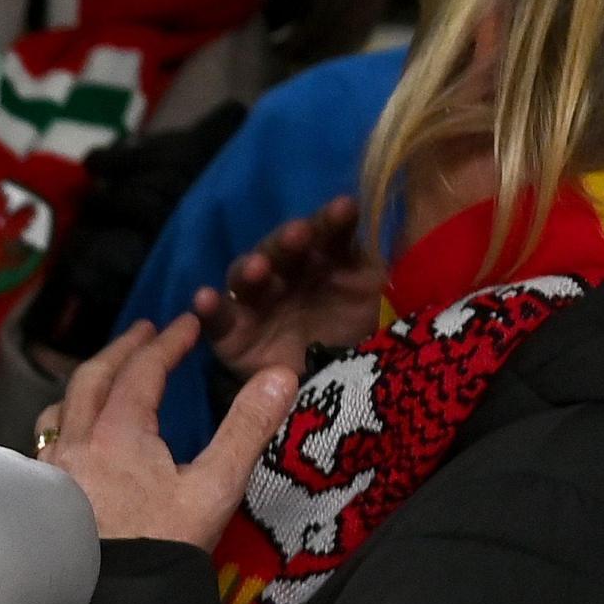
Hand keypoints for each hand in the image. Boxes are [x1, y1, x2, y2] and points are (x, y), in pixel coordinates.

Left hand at [37, 317, 295, 549]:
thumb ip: (246, 429)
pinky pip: (46, 443)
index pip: (142, 371)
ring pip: (60, 410)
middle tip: (145, 331)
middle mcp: (75, 442)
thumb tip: (281, 375)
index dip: (167, 343)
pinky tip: (74, 441)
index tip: (188, 323)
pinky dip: (64, 423)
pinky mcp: (42, 499)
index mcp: (116, 432)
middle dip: (121, 349)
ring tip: (103, 377)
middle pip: (91, 378)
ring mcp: (52, 471)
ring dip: (84, 384)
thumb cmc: (160, 546)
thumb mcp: (214, 488)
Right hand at [188, 194, 381, 383]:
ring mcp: (256, 303)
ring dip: (250, 268)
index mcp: (322, 261)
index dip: (334, 220)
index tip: (345, 208)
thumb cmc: (357, 338)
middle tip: (299, 235)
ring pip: (247, 277)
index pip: (327, 233)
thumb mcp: (378, 299)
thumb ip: (380, 267)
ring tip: (257, 269)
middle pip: (282, 250)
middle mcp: (287, 275)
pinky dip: (207, 308)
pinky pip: (216, 319)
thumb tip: (400, 231)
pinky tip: (202, 299)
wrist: (336, 395)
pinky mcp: (230, 334)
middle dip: (289, 241)